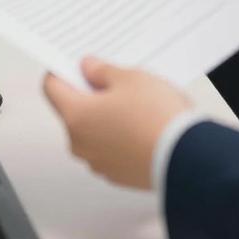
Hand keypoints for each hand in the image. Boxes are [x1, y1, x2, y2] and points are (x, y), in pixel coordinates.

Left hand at [43, 57, 191, 189]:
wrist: (187, 158)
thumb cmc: (156, 117)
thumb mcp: (129, 78)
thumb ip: (102, 71)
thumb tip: (88, 68)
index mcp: (75, 116)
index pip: (51, 87)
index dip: (62, 70)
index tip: (76, 63)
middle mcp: (80, 144)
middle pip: (73, 110)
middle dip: (90, 94)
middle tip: (114, 80)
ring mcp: (98, 162)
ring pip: (92, 131)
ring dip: (106, 116)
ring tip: (135, 104)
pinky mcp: (118, 175)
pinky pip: (110, 148)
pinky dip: (119, 136)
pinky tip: (142, 125)